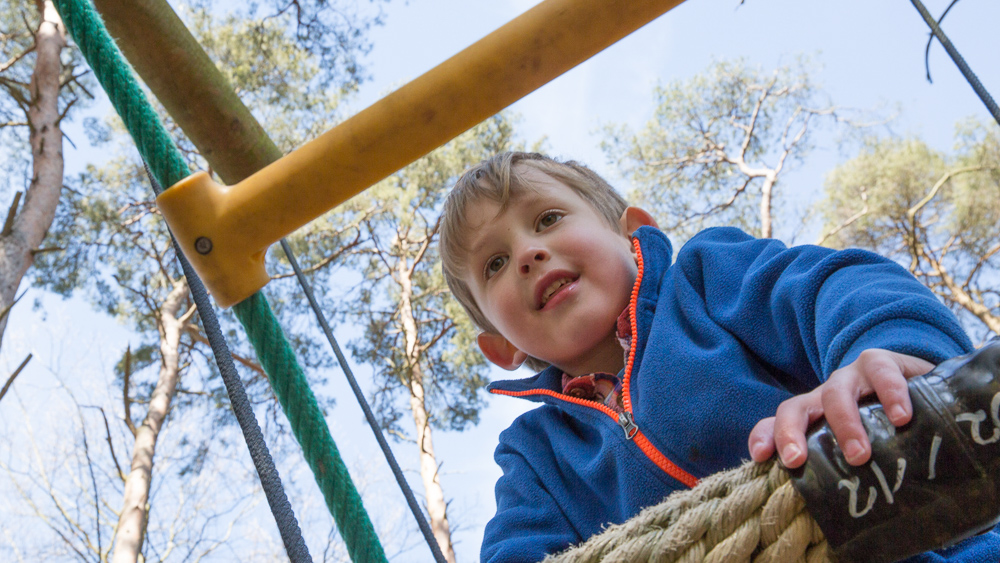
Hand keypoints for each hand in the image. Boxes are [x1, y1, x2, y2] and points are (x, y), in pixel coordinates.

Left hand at [748, 349, 933, 468]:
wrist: (931, 390)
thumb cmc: (892, 431)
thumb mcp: (869, 452)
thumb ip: (853, 476)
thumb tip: (854, 529)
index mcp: (815, 418)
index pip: (777, 423)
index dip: (764, 436)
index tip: (760, 456)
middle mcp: (826, 397)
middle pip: (794, 408)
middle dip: (790, 433)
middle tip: (797, 461)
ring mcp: (852, 377)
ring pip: (834, 391)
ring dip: (843, 423)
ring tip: (859, 454)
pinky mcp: (884, 363)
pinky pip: (880, 371)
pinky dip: (890, 392)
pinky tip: (901, 417)